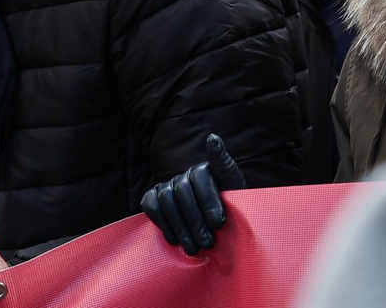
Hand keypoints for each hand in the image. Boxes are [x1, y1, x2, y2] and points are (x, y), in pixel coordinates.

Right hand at [141, 133, 245, 255]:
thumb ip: (223, 162)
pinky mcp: (154, 198)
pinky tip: (175, 240)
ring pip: (167, 201)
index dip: (209, 200)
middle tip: (207, 242)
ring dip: (180, 227)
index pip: (200, 177)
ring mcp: (167, 186)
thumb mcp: (233, 185)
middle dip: (196, 220)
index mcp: (204, 168)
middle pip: (183, 192)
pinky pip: (151, 206)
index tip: (220, 222)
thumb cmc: (229, 205)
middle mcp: (183, 174)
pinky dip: (162, 223)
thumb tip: (212, 137)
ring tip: (193, 248)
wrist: (218, 227)